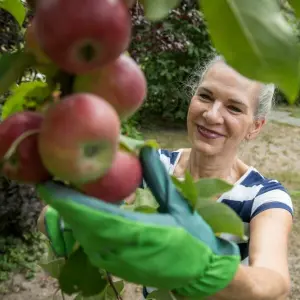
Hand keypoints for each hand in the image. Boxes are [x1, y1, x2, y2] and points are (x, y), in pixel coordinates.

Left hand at [37, 146, 240, 297]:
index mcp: (140, 233)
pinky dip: (81, 226)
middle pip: (83, 226)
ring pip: (84, 236)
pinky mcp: (115, 266)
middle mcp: (122, 250)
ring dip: (70, 214)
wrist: (199, 272)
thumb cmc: (193, 238)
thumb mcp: (178, 205)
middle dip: (63, 204)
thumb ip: (158, 178)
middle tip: (51, 181)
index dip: (71, 202)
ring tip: (61, 192)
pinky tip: (79, 212)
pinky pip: (91, 244)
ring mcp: (116, 262)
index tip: (50, 185)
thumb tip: (144, 149)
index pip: (96, 216)